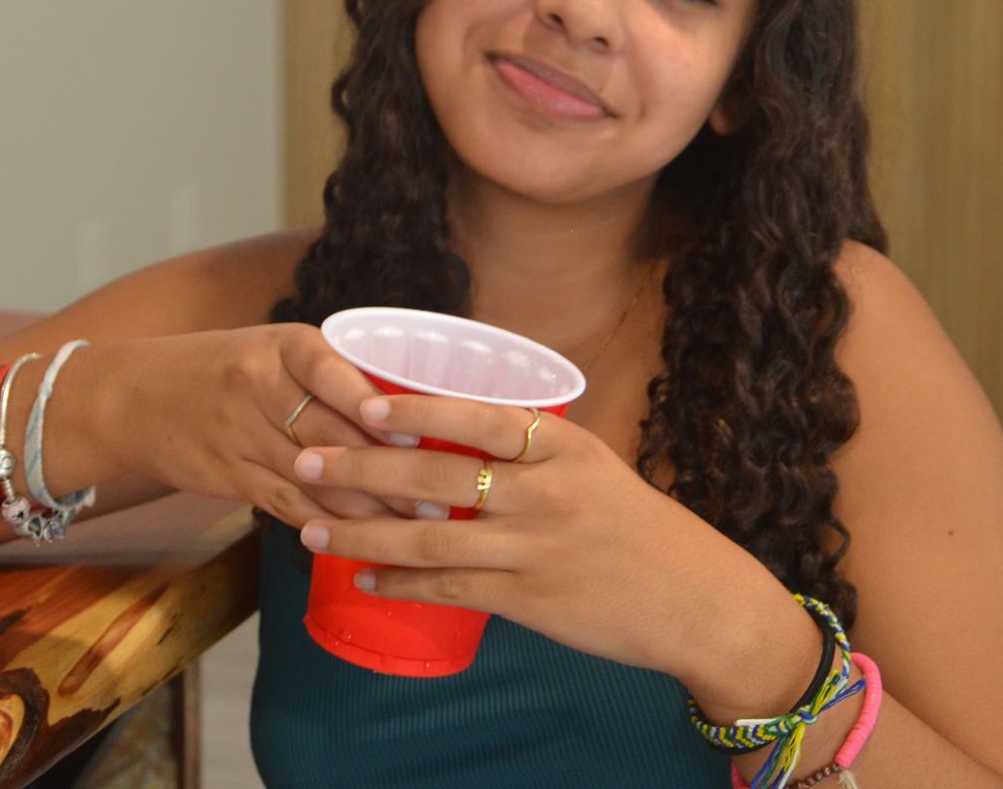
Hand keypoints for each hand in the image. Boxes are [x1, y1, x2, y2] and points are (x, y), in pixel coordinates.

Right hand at [102, 325, 416, 525]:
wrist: (134, 397)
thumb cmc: (225, 368)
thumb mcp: (273, 349)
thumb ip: (332, 372)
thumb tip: (413, 406)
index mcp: (279, 345)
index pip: (329, 372)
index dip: (369, 404)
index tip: (413, 433)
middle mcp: (257, 387)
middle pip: (329, 433)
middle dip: (388, 469)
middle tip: (441, 496)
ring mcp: (239, 435)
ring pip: (313, 476)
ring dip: (368, 506)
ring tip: (417, 525)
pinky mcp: (228, 477)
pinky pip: (285, 504)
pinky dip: (324, 524)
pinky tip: (360, 540)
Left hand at [289, 392, 798, 683]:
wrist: (696, 600)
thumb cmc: (641, 530)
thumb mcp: (595, 468)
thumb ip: (532, 451)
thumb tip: (456, 431)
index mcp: (563, 446)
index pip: (476, 417)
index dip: (414, 411)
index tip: (361, 402)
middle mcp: (546, 492)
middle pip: (437, 475)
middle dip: (362, 468)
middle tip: (306, 461)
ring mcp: (536, 548)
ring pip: (431, 538)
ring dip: (364, 534)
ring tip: (312, 531)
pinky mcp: (529, 600)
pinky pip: (450, 589)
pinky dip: (402, 583)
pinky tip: (365, 579)